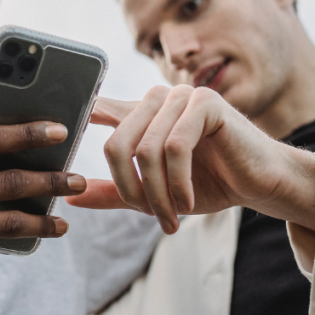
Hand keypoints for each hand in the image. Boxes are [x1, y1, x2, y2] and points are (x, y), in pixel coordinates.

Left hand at [67, 87, 314, 233]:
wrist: (261, 182)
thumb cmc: (210, 183)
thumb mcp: (155, 192)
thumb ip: (115, 192)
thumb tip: (70, 197)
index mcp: (142, 114)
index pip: (99, 111)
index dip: (77, 119)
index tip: (54, 133)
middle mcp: (157, 99)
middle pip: (116, 142)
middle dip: (129, 188)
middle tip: (148, 216)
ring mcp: (182, 97)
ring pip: (146, 150)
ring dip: (156, 193)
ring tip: (171, 217)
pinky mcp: (206, 103)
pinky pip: (175, 146)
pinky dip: (177, 182)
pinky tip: (187, 202)